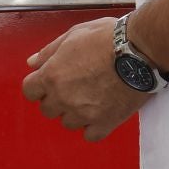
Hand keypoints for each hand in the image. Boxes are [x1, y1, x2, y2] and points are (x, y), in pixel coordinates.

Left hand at [21, 17, 150, 140]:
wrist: (139, 51)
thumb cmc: (107, 38)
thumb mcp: (74, 34)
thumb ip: (49, 51)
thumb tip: (32, 63)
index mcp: (52, 75)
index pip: (29, 91)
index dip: (38, 86)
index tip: (49, 82)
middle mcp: (63, 97)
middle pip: (47, 109)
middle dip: (56, 99)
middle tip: (73, 87)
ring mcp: (83, 113)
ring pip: (68, 123)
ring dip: (75, 113)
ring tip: (91, 98)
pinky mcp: (105, 123)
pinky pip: (90, 135)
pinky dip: (93, 127)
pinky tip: (100, 113)